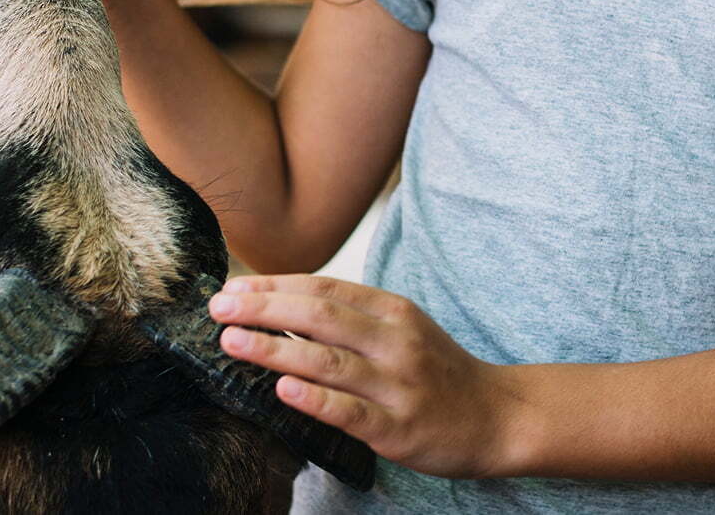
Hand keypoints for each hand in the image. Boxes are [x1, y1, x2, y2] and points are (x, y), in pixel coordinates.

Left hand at [208, 274, 521, 479]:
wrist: (497, 414)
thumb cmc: (436, 369)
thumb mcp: (401, 328)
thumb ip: (352, 318)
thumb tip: (283, 308)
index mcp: (391, 309)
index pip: (324, 287)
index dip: (274, 286)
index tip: (232, 287)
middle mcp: (394, 339)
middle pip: (320, 315)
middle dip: (264, 308)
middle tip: (218, 308)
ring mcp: (397, 384)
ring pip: (328, 360)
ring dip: (274, 349)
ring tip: (232, 342)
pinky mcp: (399, 428)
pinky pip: (350, 412)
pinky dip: (315, 400)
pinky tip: (282, 392)